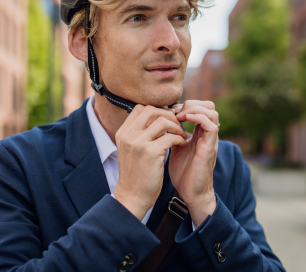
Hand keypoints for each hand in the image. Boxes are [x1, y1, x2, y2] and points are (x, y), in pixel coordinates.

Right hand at [113, 105, 187, 220]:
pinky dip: (179, 138)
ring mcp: (138, 143)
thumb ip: (139, 134)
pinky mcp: (151, 152)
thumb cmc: (136, 174)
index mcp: (123, 133)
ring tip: (181, 134)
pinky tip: (182, 143)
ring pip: (162, 121)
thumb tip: (156, 118)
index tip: (167, 119)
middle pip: (151, 110)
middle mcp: (128, 135)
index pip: (140, 108)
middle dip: (168, 115)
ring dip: (176, 126)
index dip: (156, 110)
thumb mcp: (131, 150)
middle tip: (177, 124)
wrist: (133, 197)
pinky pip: (170, 137)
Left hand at [169, 100, 218, 227]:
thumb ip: (172, 134)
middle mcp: (207, 134)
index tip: (170, 111)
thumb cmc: (183, 172)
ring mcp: (210, 140)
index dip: (185, 105)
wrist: (190, 193)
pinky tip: (183, 121)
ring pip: (212, 112)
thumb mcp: (175, 148)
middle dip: (191, 103)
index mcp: (200, 133)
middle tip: (175, 112)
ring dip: (194, 109)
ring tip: (179, 116)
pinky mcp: (209, 148)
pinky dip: (198, 118)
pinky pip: (211, 126)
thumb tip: (159, 122)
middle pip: (209, 105)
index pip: (200, 107)